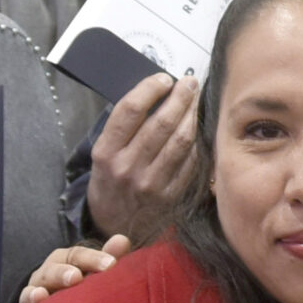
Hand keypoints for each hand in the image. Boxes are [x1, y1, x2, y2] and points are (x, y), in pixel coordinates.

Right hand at [19, 233, 130, 302]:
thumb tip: (122, 239)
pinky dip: (30, 300)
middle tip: (76, 277)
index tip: (111, 264)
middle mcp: (48, 273)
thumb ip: (110, 258)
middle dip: (65, 272)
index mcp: (66, 261)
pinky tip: (38, 298)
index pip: (78, 255)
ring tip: (48, 291)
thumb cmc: (85, 289)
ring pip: (37, 286)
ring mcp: (35, 292)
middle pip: (55, 269)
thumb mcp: (97, 273)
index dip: (93, 258)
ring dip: (43, 288)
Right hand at [87, 73, 199, 241]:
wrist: (113, 224)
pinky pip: (190, 162)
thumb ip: (124, 128)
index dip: (150, 89)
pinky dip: (197, 142)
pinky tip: (198, 128)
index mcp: (106, 152)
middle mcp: (127, 167)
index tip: (164, 78)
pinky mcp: (170, 195)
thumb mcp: (104, 154)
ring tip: (196, 100)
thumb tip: (154, 93)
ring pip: (180, 141)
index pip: (129, 111)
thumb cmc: (110, 180)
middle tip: (190, 82)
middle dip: (179, 97)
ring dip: (192, 115)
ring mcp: (150, 183)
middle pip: (160, 123)